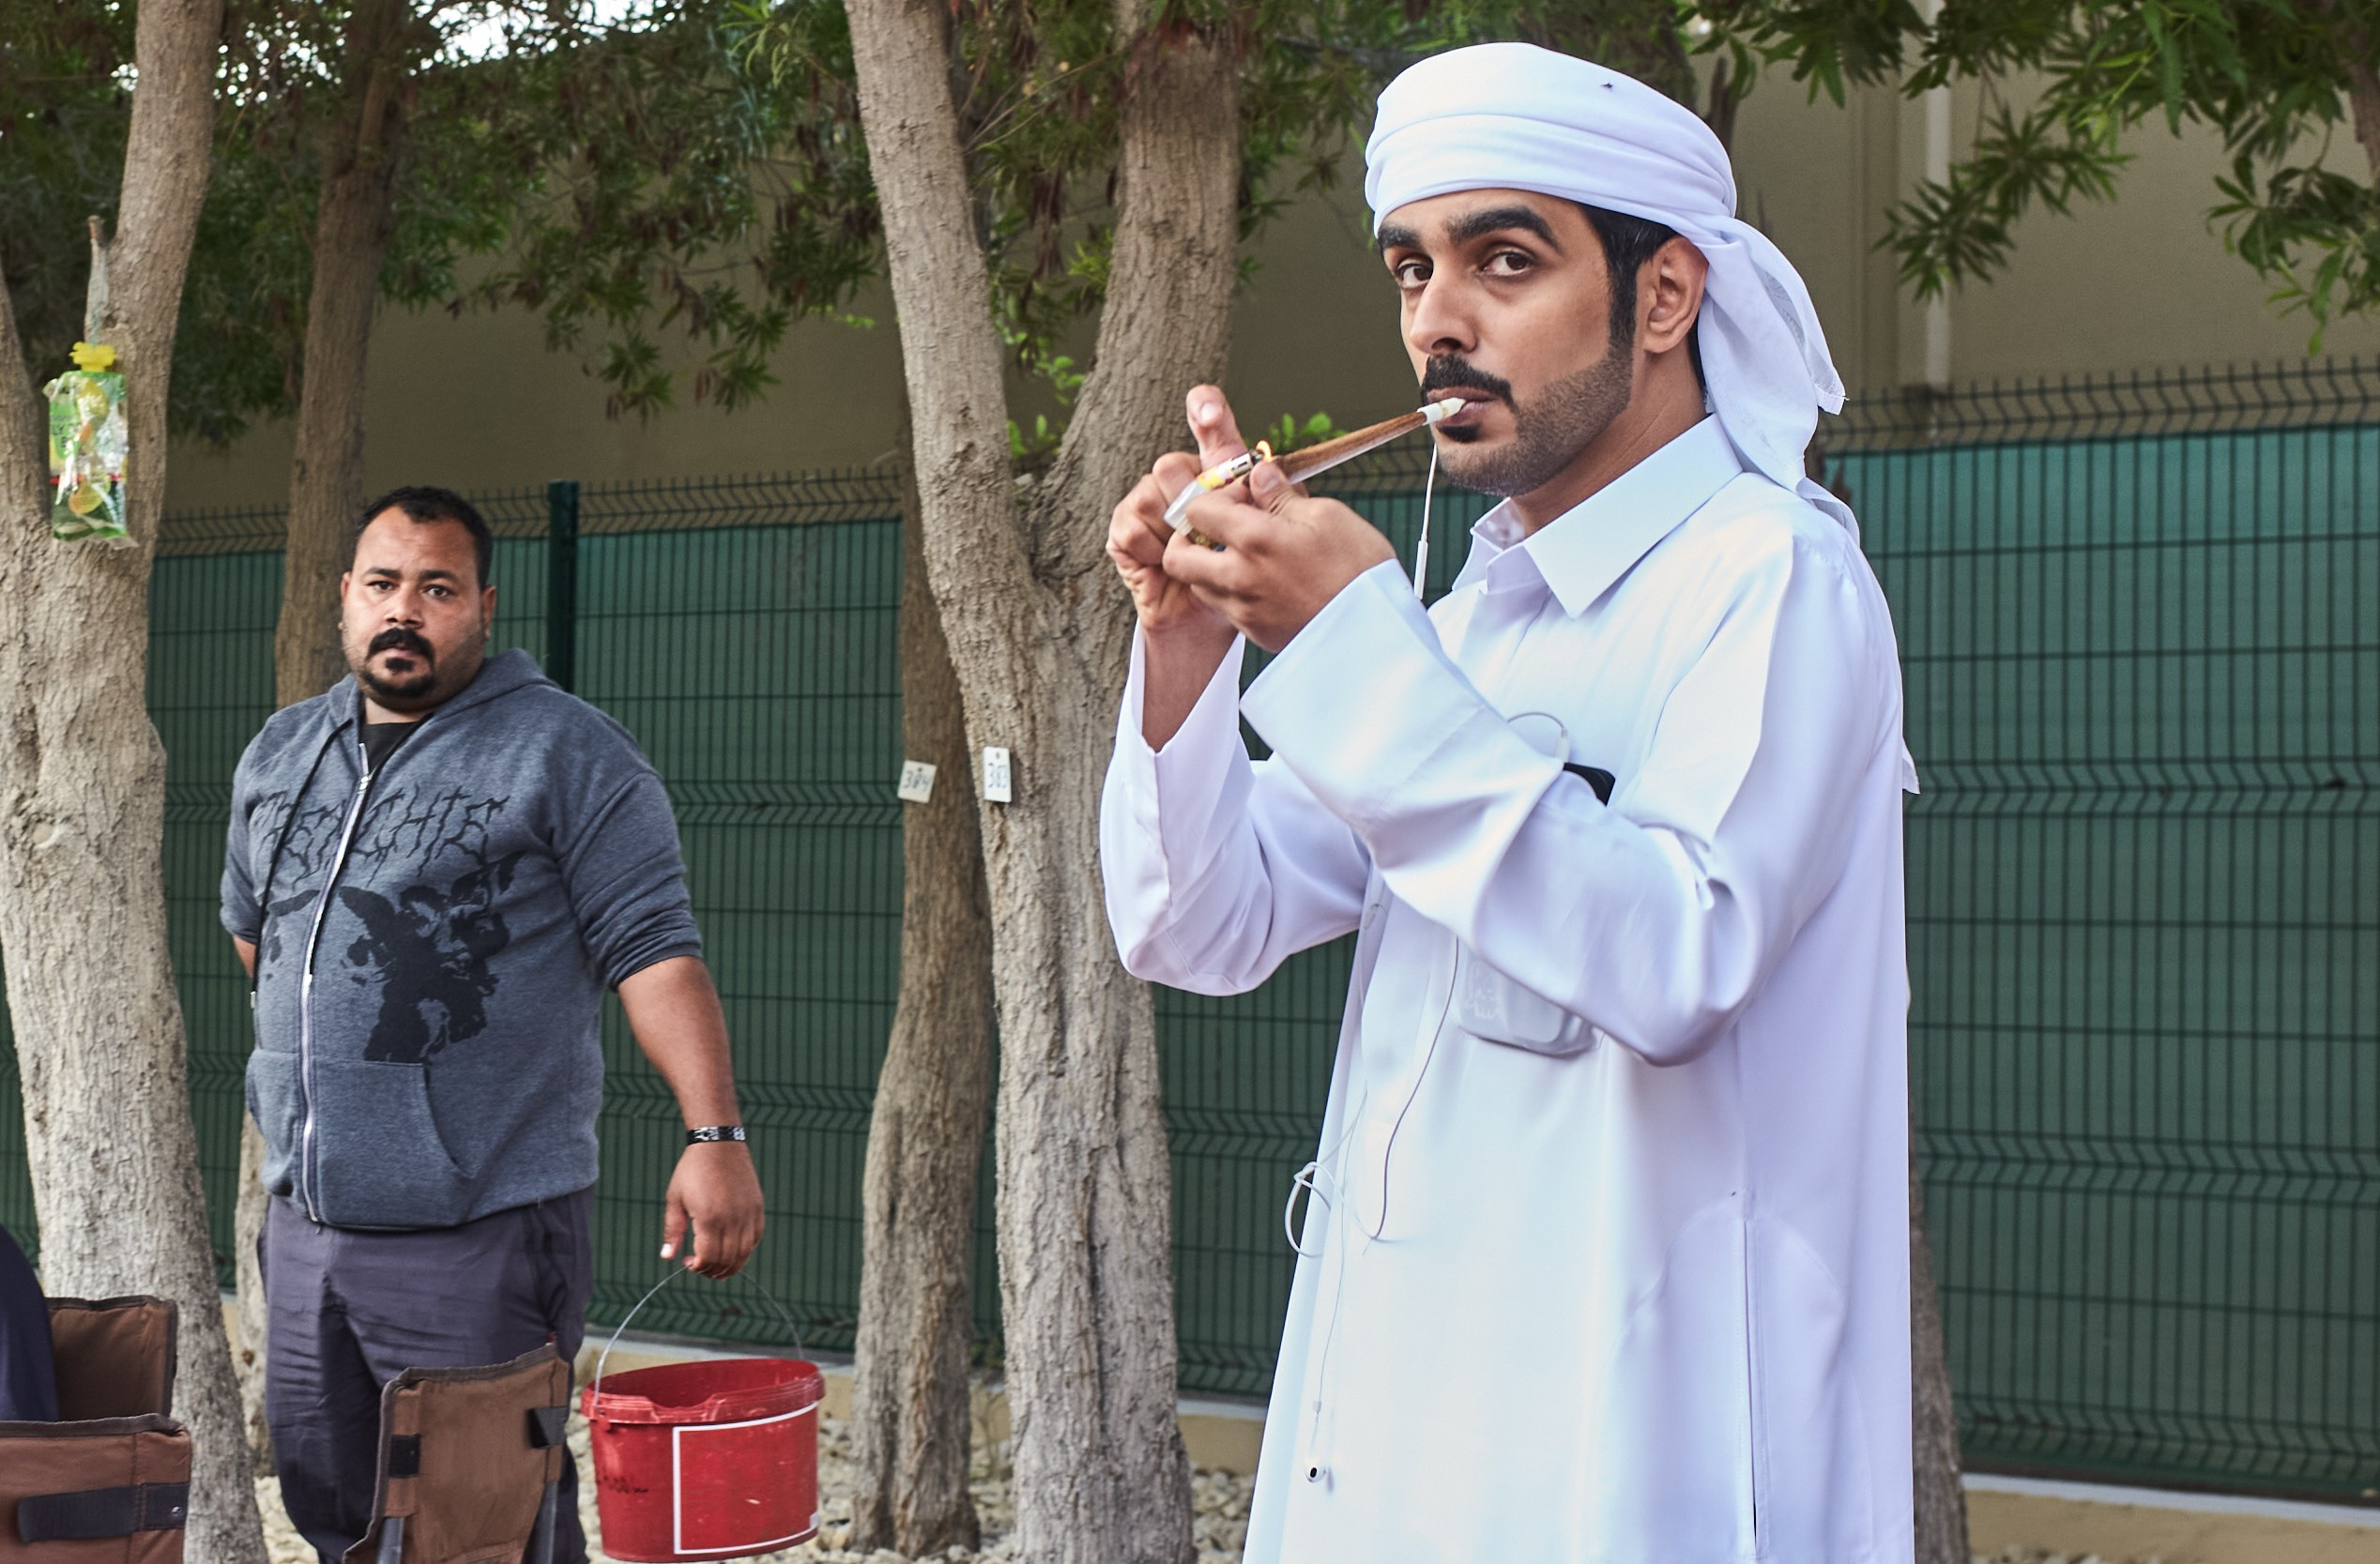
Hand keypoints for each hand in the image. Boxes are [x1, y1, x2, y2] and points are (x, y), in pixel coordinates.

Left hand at [661, 1140, 763, 1277]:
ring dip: (730, 1266)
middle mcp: (732, 1219)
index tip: (688, 1262)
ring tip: (716, 1265)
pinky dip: (744, 1251)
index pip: (708, 1258)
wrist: (719, 1144)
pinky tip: (731, 1249)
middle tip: (699, 1266)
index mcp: (709, 1218)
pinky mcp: (757, 1209)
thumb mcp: (675, 1199)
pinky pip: (755, 1239)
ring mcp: (748, 1215)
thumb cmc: (693, 1170)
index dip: (697, 1267)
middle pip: (726, 1260)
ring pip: (743, 1254)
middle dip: (711, 1270)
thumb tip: (667, 1257)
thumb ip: (672, 1230)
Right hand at [1107, 386, 1257, 652]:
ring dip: (1173, 529)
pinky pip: (1134, 526)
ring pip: (1152, 493)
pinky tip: (1167, 563)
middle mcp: (1178, 478)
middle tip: (1213, 531)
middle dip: (1193, 498)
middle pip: (1172, 463)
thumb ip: (1273, 499)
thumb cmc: (1244, 569)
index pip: (1210, 426)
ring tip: (1192, 551)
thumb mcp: (1269, 533)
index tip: (1207, 407)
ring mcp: (1146, 501)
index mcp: (1216, 470)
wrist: (1212, 613)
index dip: (1206, 408)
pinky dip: (1154, 549)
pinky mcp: (1124, 529)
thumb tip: (1264, 470)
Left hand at [1163, 461, 1397, 652]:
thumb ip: (1282, 496)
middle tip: (1220, 527)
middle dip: (1190, 535)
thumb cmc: (1361, 571)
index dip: (1214, 496)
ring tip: (1244, 554)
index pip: (1196, 509)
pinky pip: (1224, 607)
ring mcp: (1243, 611)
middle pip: (1178, 555)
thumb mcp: (1329, 516)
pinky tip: (1263, 581)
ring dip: (1208, 564)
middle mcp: (1239, 578)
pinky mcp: (1254, 633)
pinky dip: (1230, 590)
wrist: (1377, 634)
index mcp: (1256, 541)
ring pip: (1197, 583)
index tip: (1241, 497)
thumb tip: (1259, 476)